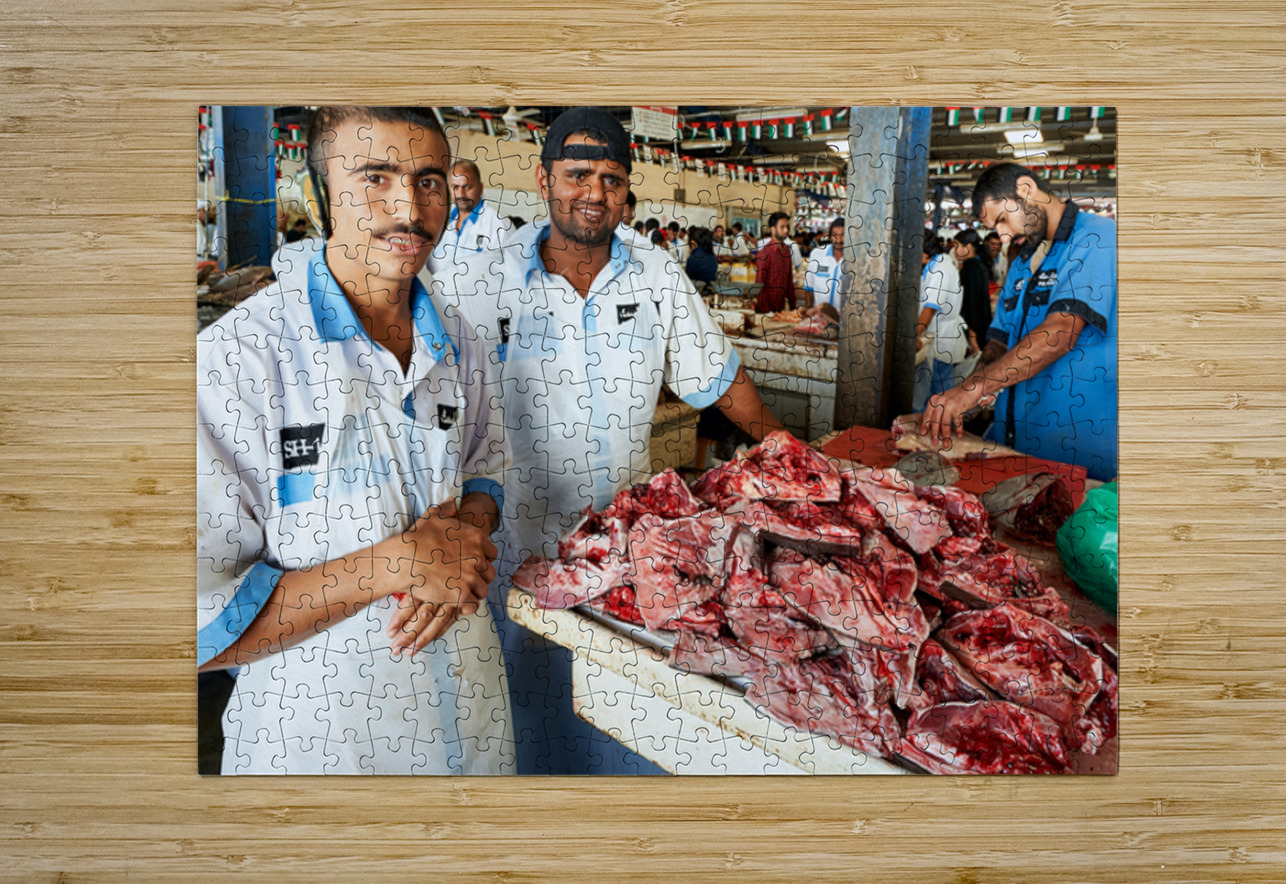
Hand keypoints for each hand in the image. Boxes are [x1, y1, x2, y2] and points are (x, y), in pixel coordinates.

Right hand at [378, 498, 496, 651]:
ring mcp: (470, 577)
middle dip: (480, 576)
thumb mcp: (432, 517)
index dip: (483, 559)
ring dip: (474, 591)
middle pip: (490, 572)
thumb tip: (452, 501)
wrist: (404, 560)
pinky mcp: (461, 594)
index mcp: (475, 538)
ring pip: (483, 589)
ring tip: (462, 591)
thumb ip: (446, 509)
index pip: (492, 552)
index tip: (473, 563)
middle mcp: (477, 557)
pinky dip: (466, 605)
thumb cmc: (417, 538)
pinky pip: (473, 604)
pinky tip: (457, 602)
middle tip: (467, 579)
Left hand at [919, 381, 984, 445]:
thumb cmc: (956, 397)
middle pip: (935, 420)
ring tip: (946, 443)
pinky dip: (959, 430)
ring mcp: (950, 404)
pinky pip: (958, 422)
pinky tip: (959, 435)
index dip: (925, 425)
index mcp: (934, 400)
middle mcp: (940, 401)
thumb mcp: (943, 401)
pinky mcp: (959, 406)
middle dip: (935, 433)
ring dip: (946, 435)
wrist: (970, 387)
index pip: (927, 415)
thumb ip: (937, 411)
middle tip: (935, 442)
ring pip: (945, 423)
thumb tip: (931, 427)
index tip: (923, 434)